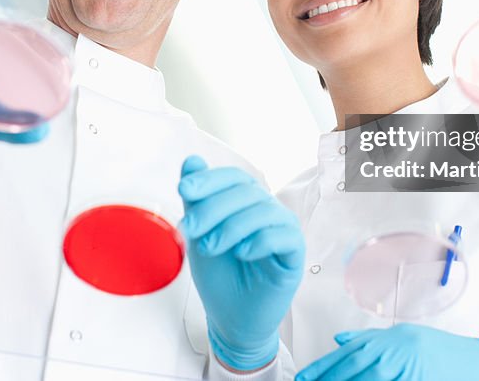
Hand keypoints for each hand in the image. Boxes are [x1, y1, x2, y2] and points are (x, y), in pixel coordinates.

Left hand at [178, 155, 304, 370]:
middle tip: (188, 228)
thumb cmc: (219, 275)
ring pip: (264, 211)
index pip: (233, 178)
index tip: (184, 189)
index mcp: (246, 202)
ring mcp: (284, 231)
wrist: (231, 318)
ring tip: (209, 248)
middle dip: (212, 207)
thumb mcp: (199, 234)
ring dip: (231, 227)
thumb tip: (191, 161)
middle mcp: (267, 211)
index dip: (210, 179)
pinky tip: (241, 253)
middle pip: (246, 192)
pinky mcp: (294, 255)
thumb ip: (196, 200)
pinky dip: (260, 241)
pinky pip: (284, 237)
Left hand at [296, 325, 478, 380]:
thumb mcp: (400, 336)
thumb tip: (338, 340)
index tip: (304, 377)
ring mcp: (404, 368)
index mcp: (385, 339)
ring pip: (367, 380)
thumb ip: (367, 339)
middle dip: (329, 379)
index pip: (346, 354)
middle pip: (352, 368)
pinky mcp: (415, 379)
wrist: (472, 359)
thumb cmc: (434, 347)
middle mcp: (392, 352)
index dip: (322, 367)